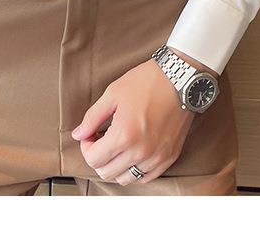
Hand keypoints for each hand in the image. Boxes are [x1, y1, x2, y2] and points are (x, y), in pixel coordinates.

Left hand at [70, 57, 196, 185]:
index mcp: (124, 135)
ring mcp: (156, 158)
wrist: (180, 79)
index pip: (93, 159)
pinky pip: (145, 178)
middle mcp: (140, 152)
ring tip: (117, 145)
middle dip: (98, 157)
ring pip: (125, 179)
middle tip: (101, 139)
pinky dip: (134, 170)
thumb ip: (92, 117)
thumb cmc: (147, 82)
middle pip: (106, 173)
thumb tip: (78, 134)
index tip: (91, 134)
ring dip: (115, 166)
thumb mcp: (113, 93)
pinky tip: (132, 152)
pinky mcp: (169, 158)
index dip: (86, 147)